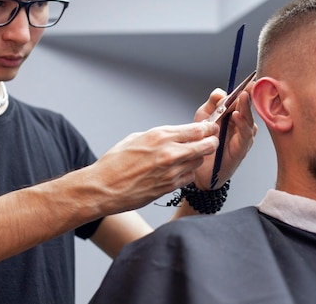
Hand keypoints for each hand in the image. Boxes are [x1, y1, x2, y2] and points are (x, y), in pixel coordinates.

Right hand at [90, 122, 219, 213]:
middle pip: (206, 146)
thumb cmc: (115, 163)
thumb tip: (173, 135)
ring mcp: (171, 171)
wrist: (104, 188)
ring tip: (187, 157)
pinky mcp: (169, 187)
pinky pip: (189, 177)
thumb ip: (159, 136)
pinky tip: (177, 171)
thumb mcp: (136, 138)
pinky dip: (187, 173)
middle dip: (211, 143)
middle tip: (210, 142)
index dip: (209, 128)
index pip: (197, 130)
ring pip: (199, 162)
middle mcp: (169, 152)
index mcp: (160, 136)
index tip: (212, 128)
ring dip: (197, 158)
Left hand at [192, 88, 256, 189]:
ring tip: (243, 97)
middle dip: (249, 96)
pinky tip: (237, 116)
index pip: (242, 100)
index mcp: (233, 115)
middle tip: (250, 85)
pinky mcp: (242, 148)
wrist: (197, 166)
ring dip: (246, 108)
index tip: (251, 79)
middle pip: (248, 108)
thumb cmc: (202, 141)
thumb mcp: (204, 117)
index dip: (247, 89)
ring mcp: (244, 136)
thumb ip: (212, 104)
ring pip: (249, 119)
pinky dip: (242, 124)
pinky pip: (245, 134)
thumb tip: (220, 92)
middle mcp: (242, 124)